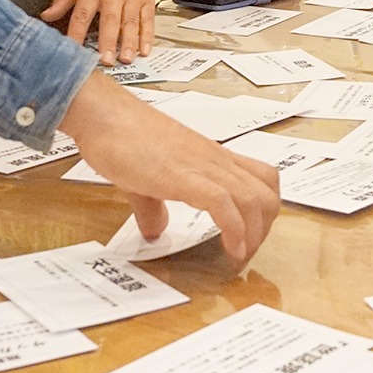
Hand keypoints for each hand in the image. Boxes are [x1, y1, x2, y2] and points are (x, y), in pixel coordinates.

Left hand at [41, 0, 158, 65]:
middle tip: (106, 60)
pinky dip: (148, 36)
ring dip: (129, 42)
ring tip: (126, 58)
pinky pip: (148, 20)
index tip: (74, 51)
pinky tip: (145, 49)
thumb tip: (46, 16)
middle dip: (108, 42)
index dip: (77, 34)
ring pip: (130, 22)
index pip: (82, 15)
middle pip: (110, 21)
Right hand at [63, 74, 280, 263]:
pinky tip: (229, 249)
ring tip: (239, 257)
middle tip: (245, 254)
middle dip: (263, 230)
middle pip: (268, 194)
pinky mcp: (183, 175)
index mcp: (212, 158)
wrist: (104, 115)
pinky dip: (234, 229)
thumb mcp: (146, 179)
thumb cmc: (123, 137)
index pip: (263, 180)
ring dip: (253, 235)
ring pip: (254, 199)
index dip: (264, 213)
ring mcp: (202, 166)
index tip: (249, 239)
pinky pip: (223, 203)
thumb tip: (155, 229)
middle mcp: (215, 160)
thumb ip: (154, 206)